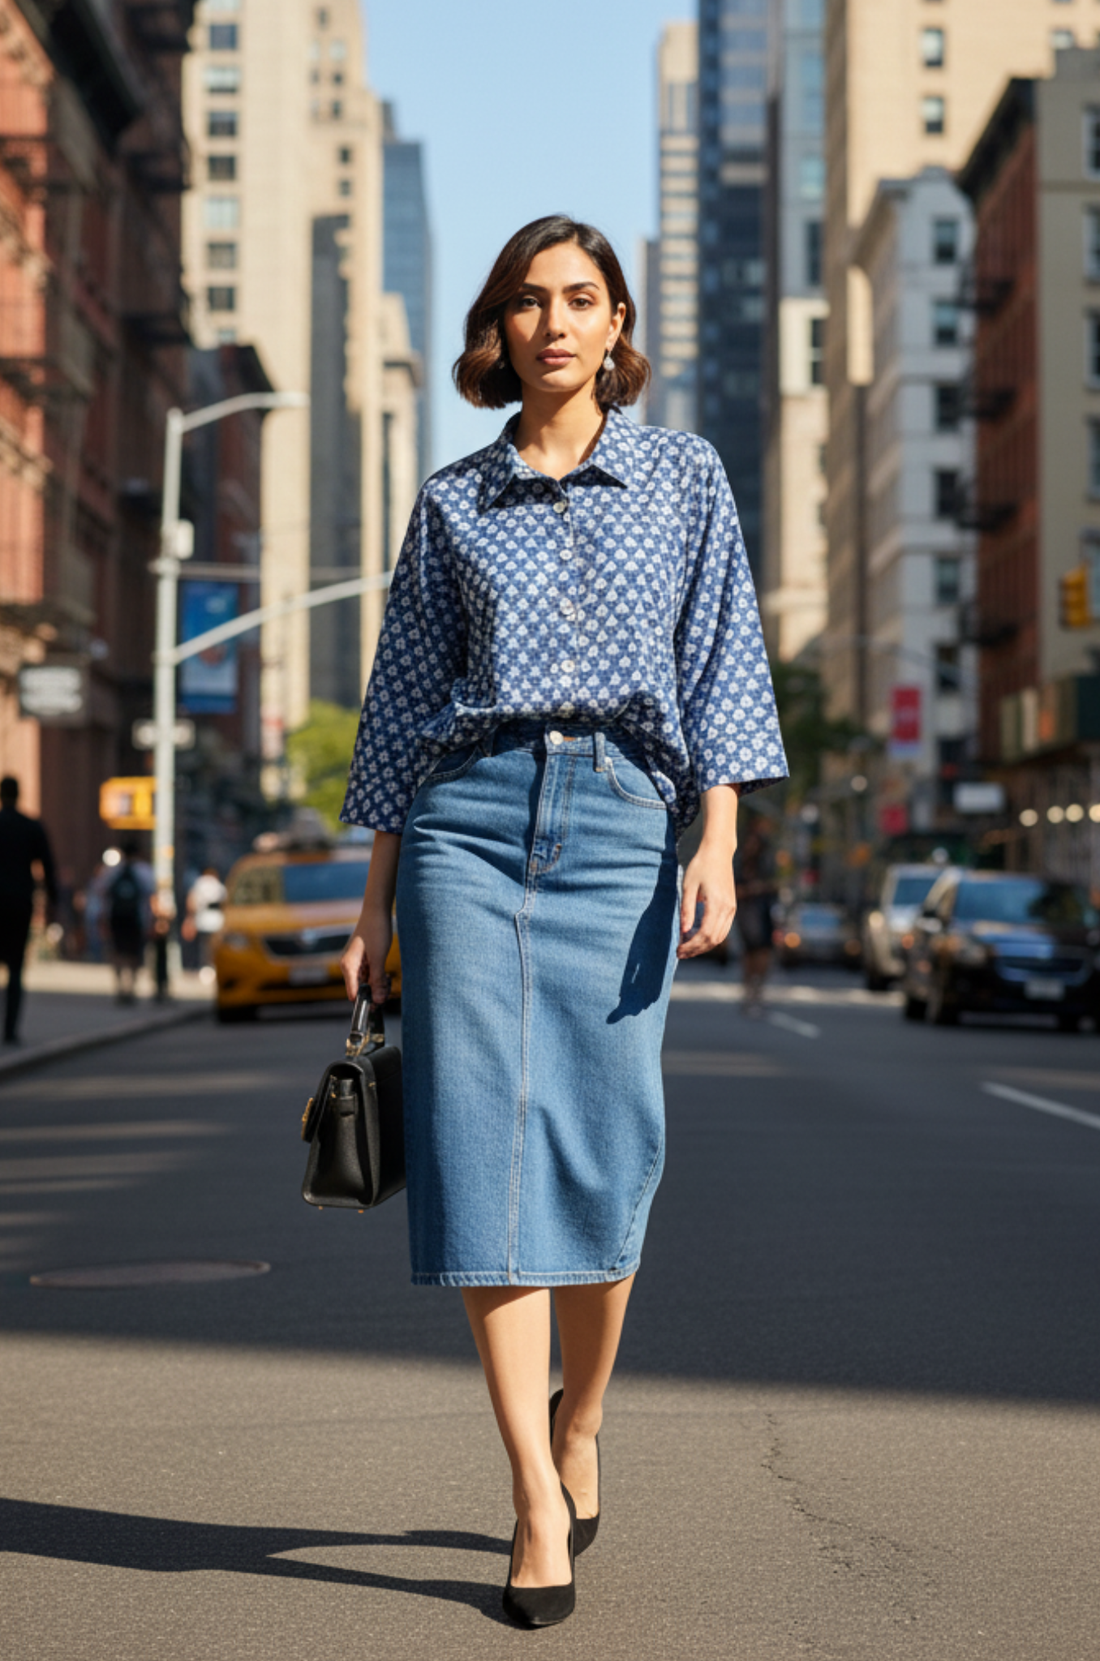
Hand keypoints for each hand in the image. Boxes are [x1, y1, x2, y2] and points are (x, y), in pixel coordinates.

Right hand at [341, 906, 392, 1003]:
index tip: (377, 1007)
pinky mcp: (364, 960)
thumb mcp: (378, 958)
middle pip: (360, 989)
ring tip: (388, 980)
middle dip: (374, 993)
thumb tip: (378, 1000)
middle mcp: (349, 966)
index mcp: (348, 966)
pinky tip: (386, 975)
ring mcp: (356, 963)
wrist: (377, 910)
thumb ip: (377, 980)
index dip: (365, 1002)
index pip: (353, 993)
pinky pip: (370, 975)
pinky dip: (378, 977)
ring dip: (378, 985)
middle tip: (387, 990)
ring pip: (366, 983)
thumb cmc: (375, 931)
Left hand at [678, 843, 736, 959]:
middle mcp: (728, 909)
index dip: (691, 945)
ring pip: (720, 937)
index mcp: (717, 904)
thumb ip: (687, 910)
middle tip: (680, 953)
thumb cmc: (700, 866)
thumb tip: (684, 932)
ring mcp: (732, 909)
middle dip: (697, 949)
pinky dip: (711, 937)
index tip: (678, 949)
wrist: (718, 852)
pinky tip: (697, 937)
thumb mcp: (688, 886)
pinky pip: (723, 929)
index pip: (705, 934)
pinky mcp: (731, 907)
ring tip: (687, 948)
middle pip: (714, 940)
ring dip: (704, 946)